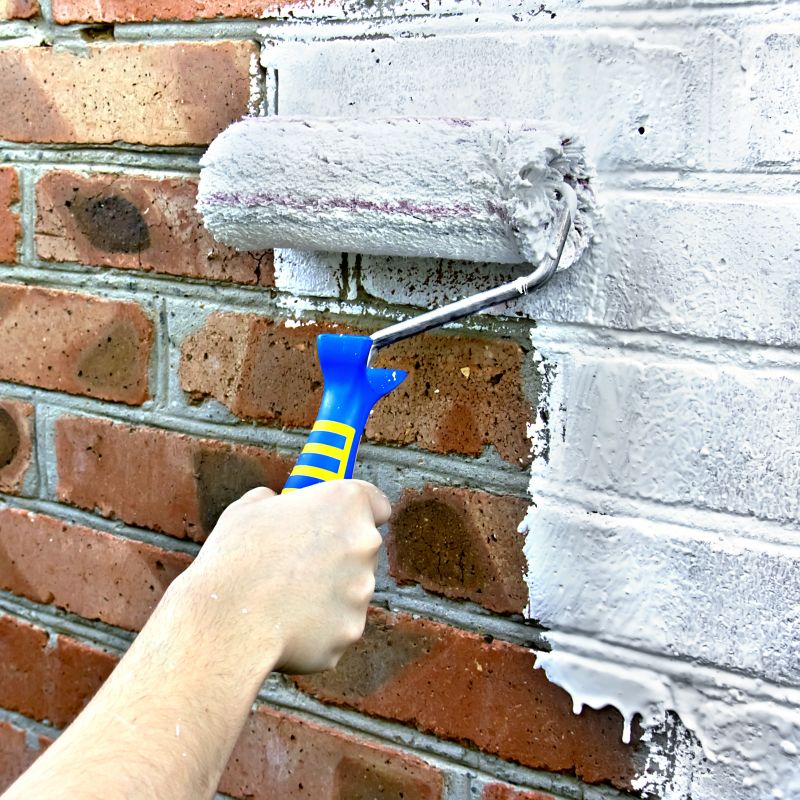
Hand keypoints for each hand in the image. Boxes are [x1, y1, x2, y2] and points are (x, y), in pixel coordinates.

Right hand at [182, 480, 390, 674]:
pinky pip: (338, 624)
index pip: (377, 504)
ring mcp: (363, 590)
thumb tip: (275, 504)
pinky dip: (318, 627)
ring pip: (350, 590)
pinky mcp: (352, 629)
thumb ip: (274, 502)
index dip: (357, 513)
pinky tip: (285, 625)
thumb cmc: (236, 558)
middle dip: (336, 557)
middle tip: (296, 565)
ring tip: (282, 599)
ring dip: (327, 593)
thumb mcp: (248, 508)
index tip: (338, 522)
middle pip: (361, 549)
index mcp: (345, 503)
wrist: (227, 621)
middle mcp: (364, 543)